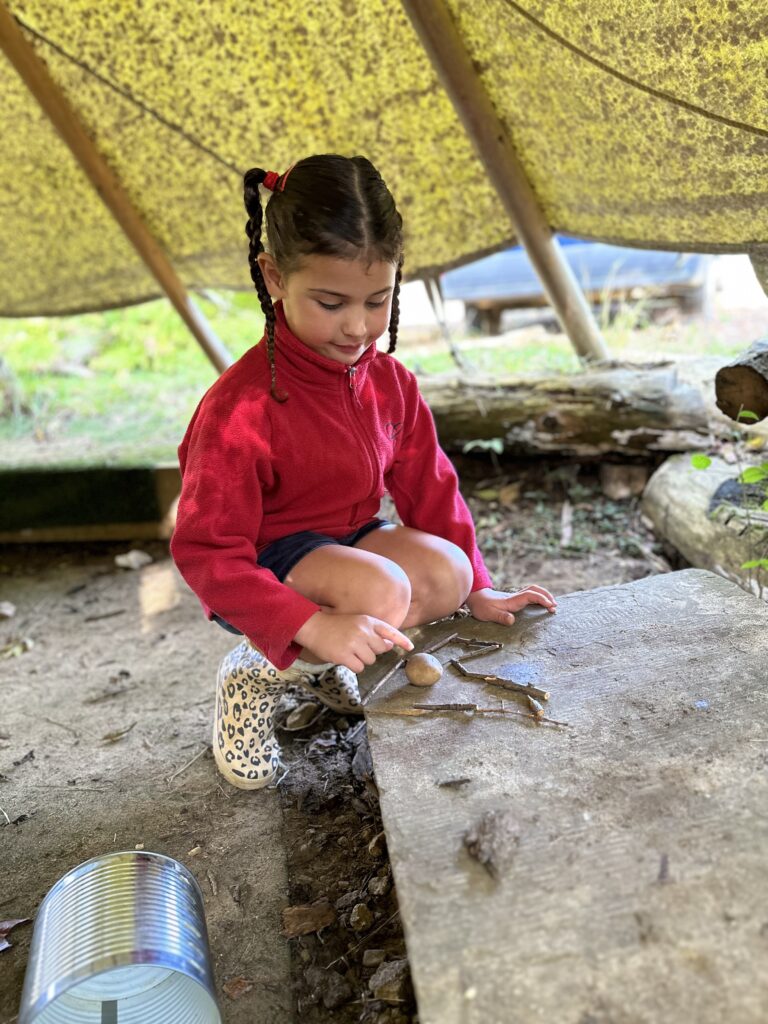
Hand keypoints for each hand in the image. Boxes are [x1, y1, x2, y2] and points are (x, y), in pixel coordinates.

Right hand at [294, 611, 413, 672]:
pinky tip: (344, 657)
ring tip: (349, 650)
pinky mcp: (344, 655)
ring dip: (361, 659)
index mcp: (368, 621)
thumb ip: (373, 631)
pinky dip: (353, 665)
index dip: (401, 640)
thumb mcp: (357, 622)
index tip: (410, 647)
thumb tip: (388, 644)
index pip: (389, 630)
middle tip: (357, 646)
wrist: (313, 626)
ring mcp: (354, 643)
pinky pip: (359, 667)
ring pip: (370, 660)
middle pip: (380, 649)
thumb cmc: (336, 626)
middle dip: (371, 651)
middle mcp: (363, 631)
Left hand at [466, 585, 556, 625]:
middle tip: (555, 606)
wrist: (476, 598)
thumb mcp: (489, 614)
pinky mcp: (514, 599)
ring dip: (543, 595)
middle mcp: (515, 597)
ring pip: (533, 591)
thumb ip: (501, 617)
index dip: (541, 599)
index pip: (530, 596)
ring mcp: (515, 597)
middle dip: (547, 596)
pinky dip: (538, 598)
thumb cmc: (482, 607)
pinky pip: (529, 595)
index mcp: (512, 601)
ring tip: (552, 605)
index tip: (551, 606)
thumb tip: (512, 620)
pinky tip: (540, 604)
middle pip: (534, 590)